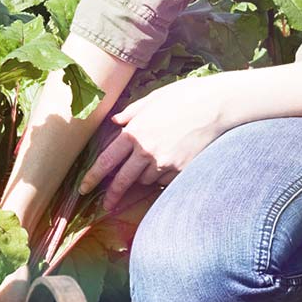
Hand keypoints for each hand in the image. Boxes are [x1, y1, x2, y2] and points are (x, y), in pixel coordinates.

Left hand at [78, 74, 234, 211]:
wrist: (217, 105)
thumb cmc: (185, 97)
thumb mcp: (153, 99)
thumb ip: (132, 112)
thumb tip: (116, 121)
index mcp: (135, 132)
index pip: (107, 160)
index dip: (93, 177)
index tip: (84, 187)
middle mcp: (147, 151)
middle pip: (123, 180)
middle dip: (112, 194)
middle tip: (105, 204)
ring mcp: (165, 163)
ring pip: (146, 179)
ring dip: (144, 175)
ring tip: (156, 158)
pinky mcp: (182, 170)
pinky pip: (166, 179)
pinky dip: (164, 174)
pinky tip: (173, 159)